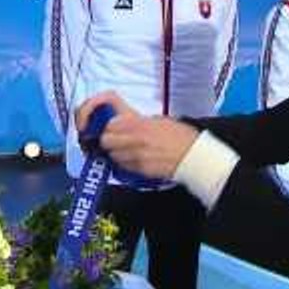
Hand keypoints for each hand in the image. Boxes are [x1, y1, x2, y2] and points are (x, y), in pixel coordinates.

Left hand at [75, 93, 198, 179]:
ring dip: (113, 153)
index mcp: (136, 121)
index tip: (94, 124)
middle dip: (106, 140)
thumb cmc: (179, 136)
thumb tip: (116, 123)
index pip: (106, 120)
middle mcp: (133, 137)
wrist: (193, 156)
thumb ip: (134, 120)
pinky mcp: (138, 170)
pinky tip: (133, 160)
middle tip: (113, 139)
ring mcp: (134, 155)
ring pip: (110, 155)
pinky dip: (122, 164)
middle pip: (104, 139)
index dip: (99, 120)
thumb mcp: (156, 119)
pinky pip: (121, 167)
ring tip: (126, 150)